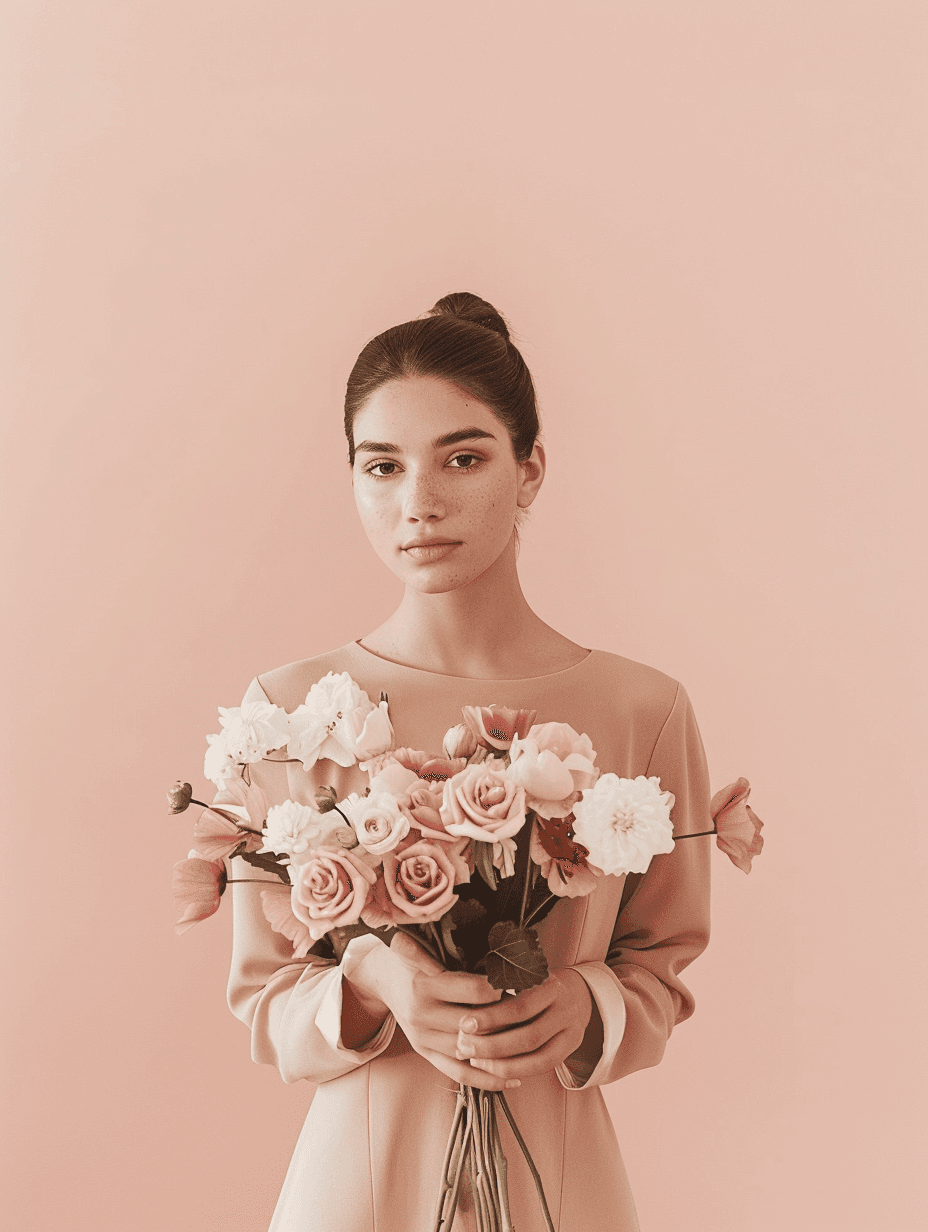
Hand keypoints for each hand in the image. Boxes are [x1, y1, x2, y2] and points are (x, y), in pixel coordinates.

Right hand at [373, 931, 518, 1091]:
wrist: (378, 978)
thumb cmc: (407, 957)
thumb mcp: (420, 945)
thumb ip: (448, 948)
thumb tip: (489, 947)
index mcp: (425, 985)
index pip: (473, 991)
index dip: (500, 987)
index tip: (521, 981)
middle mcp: (423, 1015)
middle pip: (476, 1024)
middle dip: (508, 1018)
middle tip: (535, 1012)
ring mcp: (423, 1039)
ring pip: (471, 1051)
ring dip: (503, 1049)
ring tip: (531, 1043)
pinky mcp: (425, 1054)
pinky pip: (459, 1074)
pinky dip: (488, 1080)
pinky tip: (513, 1079)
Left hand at [454, 967, 595, 1082]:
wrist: (574, 993)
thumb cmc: (534, 986)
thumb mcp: (520, 978)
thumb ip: (498, 993)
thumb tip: (465, 1021)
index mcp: (550, 984)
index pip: (519, 1006)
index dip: (491, 1017)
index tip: (464, 1024)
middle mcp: (565, 1007)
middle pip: (529, 1035)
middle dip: (492, 1045)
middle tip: (464, 1047)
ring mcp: (572, 1030)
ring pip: (537, 1056)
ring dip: (501, 1063)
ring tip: (474, 1061)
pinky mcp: (571, 1049)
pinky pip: (543, 1066)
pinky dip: (517, 1071)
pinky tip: (494, 1070)